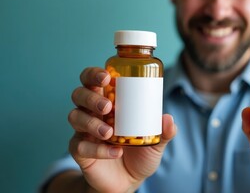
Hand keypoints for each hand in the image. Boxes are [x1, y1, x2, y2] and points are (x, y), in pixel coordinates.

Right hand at [67, 67, 176, 191]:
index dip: (94, 74)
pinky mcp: (80, 151)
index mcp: (109, 102)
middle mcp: (93, 113)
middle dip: (91, 96)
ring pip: (75, 117)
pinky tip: (115, 152)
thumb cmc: (140, 153)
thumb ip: (164, 132)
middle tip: (107, 106)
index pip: (94, 80)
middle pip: (79, 94)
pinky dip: (97, 149)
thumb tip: (168, 119)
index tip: (106, 76)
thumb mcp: (155, 142)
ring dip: (91, 122)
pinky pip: (79, 146)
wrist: (129, 181)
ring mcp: (84, 131)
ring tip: (109, 132)